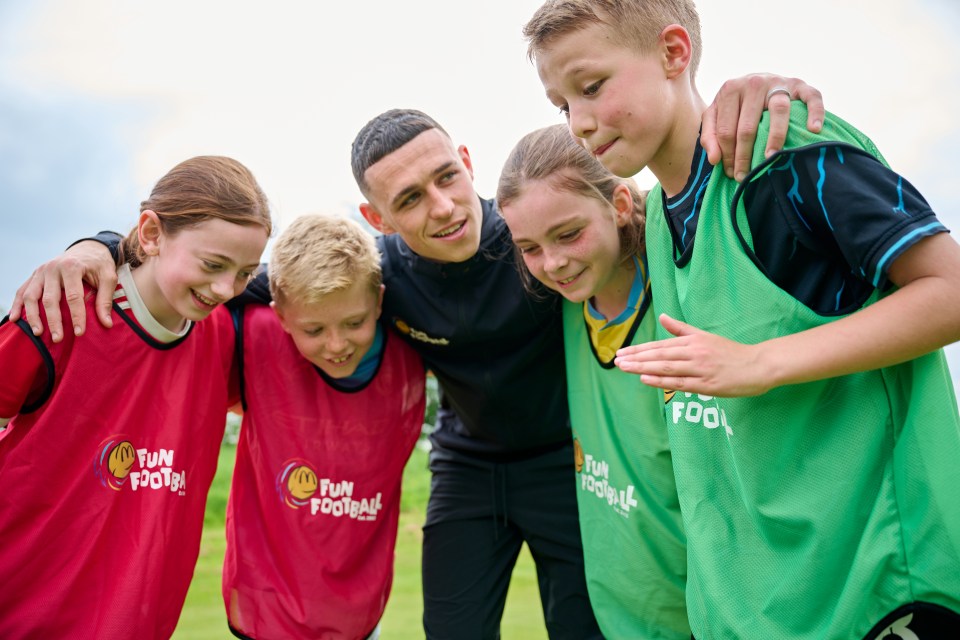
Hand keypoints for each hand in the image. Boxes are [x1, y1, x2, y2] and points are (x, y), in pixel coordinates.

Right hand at [8, 241, 117, 341]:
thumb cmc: (99, 264)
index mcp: (72, 267)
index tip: (79, 333)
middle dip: (54, 321)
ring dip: (33, 316)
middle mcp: (52, 268)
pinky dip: (17, 305)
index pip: (73, 296)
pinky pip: (22, 291)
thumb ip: (105, 299)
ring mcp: (40, 271)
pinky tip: (15, 319)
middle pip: (50, 298)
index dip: (76, 316)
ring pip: (31, 296)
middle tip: (58, 339)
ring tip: (38, 333)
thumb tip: (106, 323)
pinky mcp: (34, 275)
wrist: (88, 248)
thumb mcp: (108, 277)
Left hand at [614, 314, 772, 396]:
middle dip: (636, 358)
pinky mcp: (706, 385)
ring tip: (625, 368)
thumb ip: (681, 329)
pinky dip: (661, 380)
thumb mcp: (704, 336)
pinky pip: (679, 382)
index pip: (660, 345)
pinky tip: (645, 379)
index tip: (622, 352)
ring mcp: (700, 369)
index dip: (639, 349)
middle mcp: (694, 353)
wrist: (757, 365)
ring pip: (666, 367)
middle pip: (659, 355)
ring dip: (643, 368)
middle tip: (617, 361)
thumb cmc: (729, 352)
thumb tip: (663, 317)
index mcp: (692, 341)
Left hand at [701, 73, 824, 181]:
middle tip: (746, 176)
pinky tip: (813, 129)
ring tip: (770, 159)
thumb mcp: (715, 115)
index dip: (727, 155)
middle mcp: (754, 83)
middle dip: (745, 155)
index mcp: (730, 89)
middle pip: (748, 126)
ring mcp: (778, 82)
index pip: (726, 129)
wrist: (758, 80)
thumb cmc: (736, 104)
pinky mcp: (800, 84)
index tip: (731, 174)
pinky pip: (811, 97)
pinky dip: (815, 112)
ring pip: (778, 111)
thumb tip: (714, 160)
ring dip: (774, 137)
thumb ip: (709, 135)